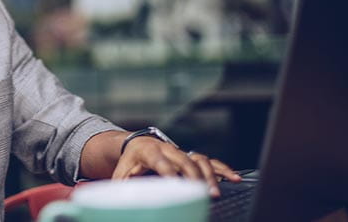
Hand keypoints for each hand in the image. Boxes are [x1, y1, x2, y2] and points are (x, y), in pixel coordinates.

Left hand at [111, 137, 241, 196]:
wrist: (136, 144)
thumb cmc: (128, 163)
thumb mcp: (120, 175)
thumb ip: (120, 188)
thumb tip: (114, 202)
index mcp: (148, 151)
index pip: (161, 162)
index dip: (170, 173)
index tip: (177, 186)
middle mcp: (167, 148)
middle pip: (184, 160)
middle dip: (194, 177)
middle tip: (201, 193)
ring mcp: (181, 151)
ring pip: (199, 159)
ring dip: (210, 175)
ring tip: (215, 192)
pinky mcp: (190, 156)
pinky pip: (209, 161)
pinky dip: (222, 169)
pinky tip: (234, 179)